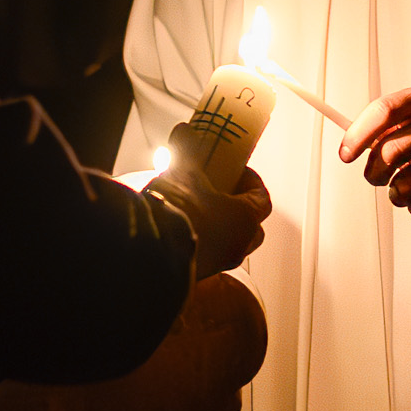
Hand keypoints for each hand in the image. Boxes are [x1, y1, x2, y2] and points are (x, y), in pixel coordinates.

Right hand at [148, 158, 271, 278]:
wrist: (148, 251)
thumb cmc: (177, 210)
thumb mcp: (184, 174)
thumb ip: (190, 156)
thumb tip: (186, 136)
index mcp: (246, 218)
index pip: (262, 198)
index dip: (252, 181)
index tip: (238, 171)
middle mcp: (239, 245)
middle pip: (253, 226)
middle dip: (243, 208)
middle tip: (225, 192)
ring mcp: (220, 263)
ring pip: (233, 243)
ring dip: (223, 227)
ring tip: (202, 210)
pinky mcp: (201, 273)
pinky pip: (213, 255)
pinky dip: (207, 241)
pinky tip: (187, 227)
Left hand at [338, 87, 410, 217]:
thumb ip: (386, 129)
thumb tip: (349, 146)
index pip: (383, 111)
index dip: (358, 135)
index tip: (345, 154)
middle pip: (389, 152)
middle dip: (374, 172)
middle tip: (377, 176)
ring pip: (402, 185)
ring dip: (396, 193)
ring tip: (406, 186)